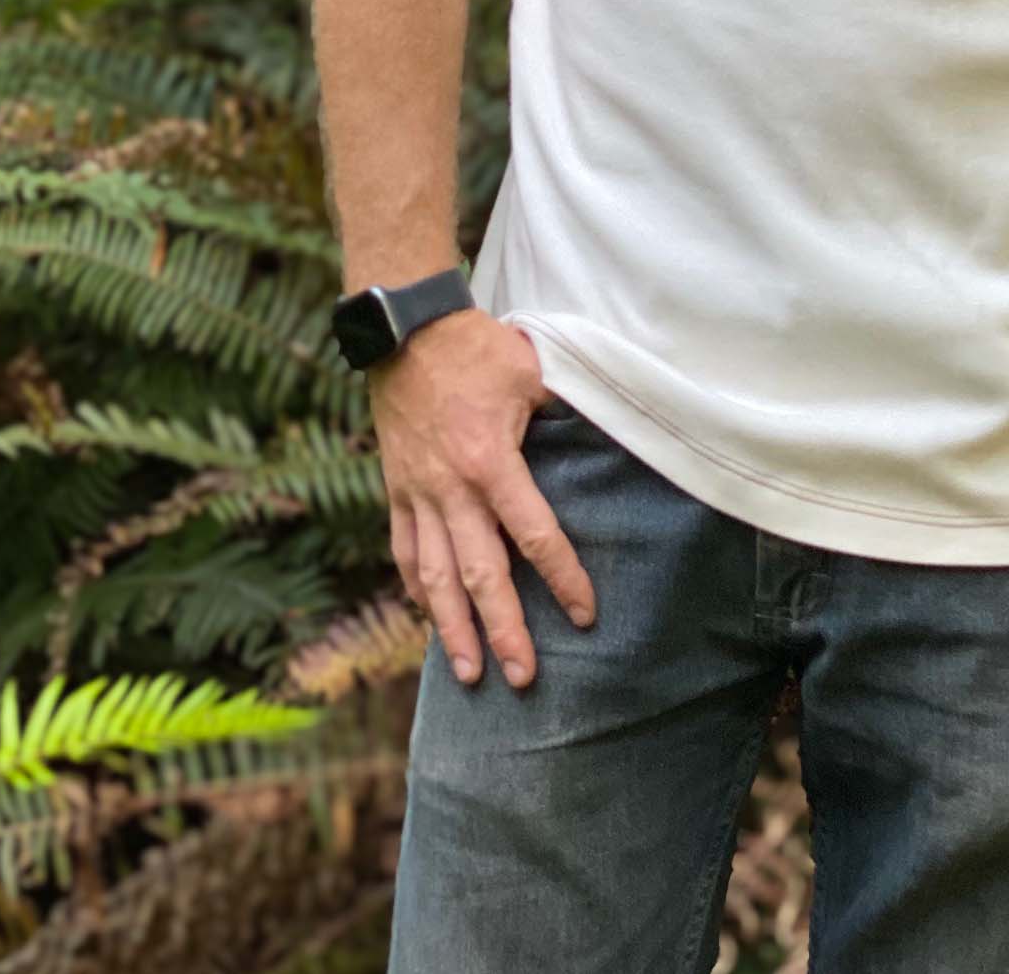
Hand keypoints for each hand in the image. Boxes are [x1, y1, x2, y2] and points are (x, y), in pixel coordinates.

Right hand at [369, 309, 597, 688]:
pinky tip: (430, 621)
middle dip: (503, 630)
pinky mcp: (396, 490)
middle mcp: (451, 490)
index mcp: (491, 463)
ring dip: (452, 629)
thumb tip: (612, 415)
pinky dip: (416, 590)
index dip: (562, 578)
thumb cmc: (476, 349)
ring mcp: (418, 494)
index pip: (534, 535)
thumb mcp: (532, 370)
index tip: (585, 614)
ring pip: (434, 577)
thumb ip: (567, 403)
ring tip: (470, 673)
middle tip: (524, 678)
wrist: (406, 331)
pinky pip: (404, 550)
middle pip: (480, 575)